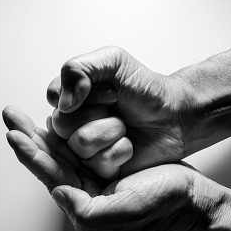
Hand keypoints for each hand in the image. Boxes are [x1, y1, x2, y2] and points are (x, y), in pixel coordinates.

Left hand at [3, 106, 203, 230]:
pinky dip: (64, 132)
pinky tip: (53, 119)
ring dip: (42, 133)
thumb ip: (88, 211)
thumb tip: (58, 192)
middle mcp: (85, 192)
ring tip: (22, 115)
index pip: (52, 176)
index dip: (32, 155)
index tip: (14, 134)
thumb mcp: (126, 213)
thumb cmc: (163, 204)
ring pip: (63, 152)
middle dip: (29, 138)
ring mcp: (96, 178)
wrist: (191, 196)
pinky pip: (80, 147)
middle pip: (51, 161)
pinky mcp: (108, 166)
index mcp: (85, 206)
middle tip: (9, 116)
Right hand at [47, 46, 192, 178]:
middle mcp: (74, 125)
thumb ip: (78, 69)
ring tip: (124, 126)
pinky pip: (98, 162)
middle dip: (97, 112)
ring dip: (111, 131)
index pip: (55, 98)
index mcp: (71, 99)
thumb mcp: (112, 61)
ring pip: (80, 144)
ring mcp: (85, 150)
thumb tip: (61, 103)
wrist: (175, 115)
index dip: (83, 93)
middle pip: (61, 124)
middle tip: (116, 106)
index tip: (109, 90)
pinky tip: (129, 144)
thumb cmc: (145, 89)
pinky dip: (121, 149)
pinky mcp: (100, 169)